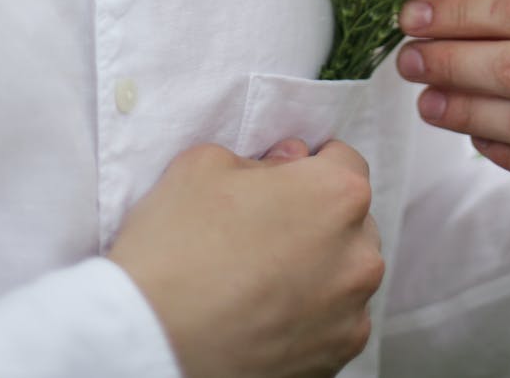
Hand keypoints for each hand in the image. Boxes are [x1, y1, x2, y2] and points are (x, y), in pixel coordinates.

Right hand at [108, 139, 382, 377]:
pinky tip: (267, 315)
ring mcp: (353, 308)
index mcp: (337, 195)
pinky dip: (311, 316)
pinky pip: (337, 321)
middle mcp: (360, 252)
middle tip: (263, 235)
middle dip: (317, 221)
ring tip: (262, 280)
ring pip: (347, 274)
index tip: (284, 182)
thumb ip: (259, 158)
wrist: (149, 340)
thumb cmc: (172, 249)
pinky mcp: (338, 352)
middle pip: (351, 222)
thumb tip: (284, 165)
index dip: (310, 167)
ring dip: (319, 270)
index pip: (345, 163)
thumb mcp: (202, 167)